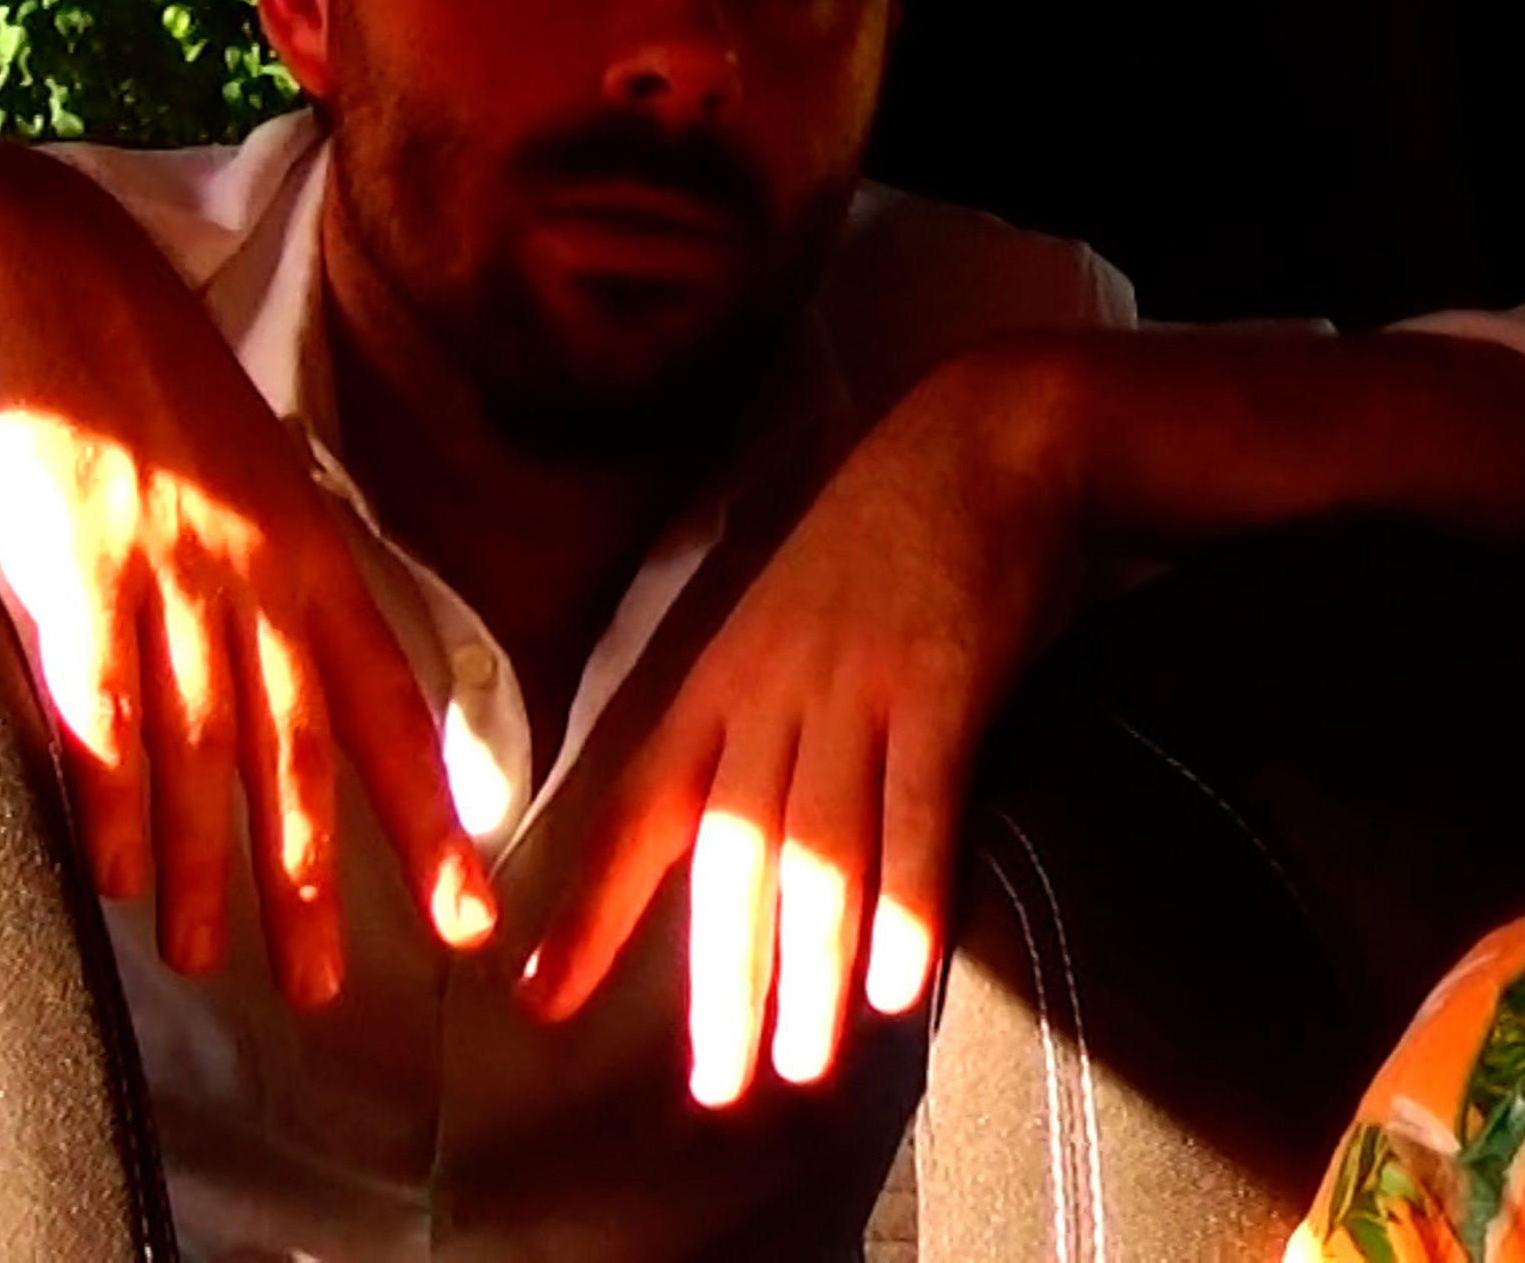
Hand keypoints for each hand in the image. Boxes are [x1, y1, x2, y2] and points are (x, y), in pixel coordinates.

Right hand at [0, 155, 495, 1001]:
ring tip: (215, 960)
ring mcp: (168, 580)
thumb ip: (281, 572)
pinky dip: (116, 800)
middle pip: (301, 759)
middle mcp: (258, 580)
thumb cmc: (152, 387)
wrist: (52, 281)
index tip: (467, 911)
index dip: (430, 819)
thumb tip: (302, 662)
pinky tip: (123, 877)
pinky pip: (104, 712)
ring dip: (212, 870)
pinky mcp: (76, 576)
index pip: (391, 712)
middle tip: (327, 987)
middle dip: (318, 882)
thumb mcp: (255, 476)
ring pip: (205, 755)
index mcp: (314, 557)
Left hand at [517, 348, 1076, 1102]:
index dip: (593, 910)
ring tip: (803, 1063)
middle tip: (721, 1084)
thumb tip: (755, 812)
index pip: (640, 810)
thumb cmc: (893, 537)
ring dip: (807, 970)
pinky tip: (896, 980)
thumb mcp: (794, 615)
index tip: (543, 999)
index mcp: (725, 679)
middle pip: (733, 858)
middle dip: (720, 983)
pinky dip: (905, 898)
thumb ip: (766, 708)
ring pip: (819, 852)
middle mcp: (772, 692)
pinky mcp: (940, 682)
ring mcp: (854, 688)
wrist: (981, 439)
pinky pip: (917, 809)